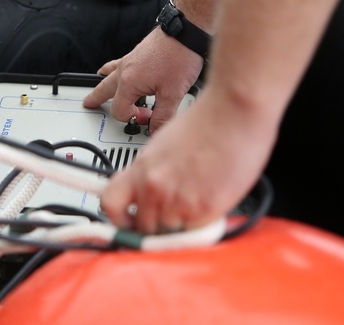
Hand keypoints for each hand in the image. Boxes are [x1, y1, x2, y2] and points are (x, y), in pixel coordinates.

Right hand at [82, 28, 203, 131]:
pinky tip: (121, 69)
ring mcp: (130, 59)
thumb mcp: (173, 93)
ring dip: (103, 82)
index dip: (133, 119)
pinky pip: (119, 63)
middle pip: (104, 89)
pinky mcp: (138, 52)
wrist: (186, 32)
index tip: (148, 118)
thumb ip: (163, 115)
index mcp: (129, 82)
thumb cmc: (179, 56)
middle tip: (89, 104)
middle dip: (96, 98)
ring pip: (109, 73)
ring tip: (98, 85)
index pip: (119, 111)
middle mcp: (125, 69)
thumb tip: (156, 130)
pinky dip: (114, 69)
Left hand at [99, 86, 278, 233]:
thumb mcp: (164, 144)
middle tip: (175, 212)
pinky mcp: (202, 211)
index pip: (110, 203)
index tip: (126, 223)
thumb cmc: (207, 123)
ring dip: (182, 223)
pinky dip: (202, 223)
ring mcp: (176, 201)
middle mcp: (154, 186)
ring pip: (170, 232)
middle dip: (157, 223)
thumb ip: (152, 171)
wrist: (234, 111)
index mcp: (141, 168)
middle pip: (143, 226)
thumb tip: (148, 190)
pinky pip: (194, 232)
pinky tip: (210, 201)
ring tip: (197, 199)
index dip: (117, 219)